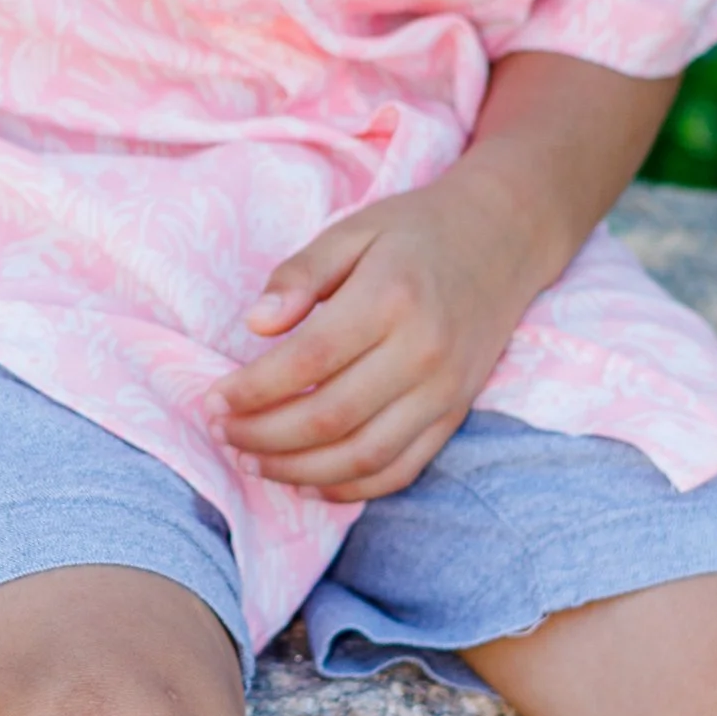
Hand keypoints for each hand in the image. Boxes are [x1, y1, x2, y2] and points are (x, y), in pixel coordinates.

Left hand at [213, 165, 536, 504]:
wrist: (504, 239)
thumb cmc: (415, 232)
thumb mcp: (353, 229)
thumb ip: (301, 274)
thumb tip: (256, 325)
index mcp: (391, 298)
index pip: (308, 361)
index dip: (252, 390)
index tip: (212, 399)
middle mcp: (424, 352)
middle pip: (330, 417)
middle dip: (264, 435)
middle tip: (222, 433)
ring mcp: (446, 391)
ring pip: (362, 455)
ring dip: (298, 471)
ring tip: (252, 460)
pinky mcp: (456, 414)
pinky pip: (400, 470)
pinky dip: (350, 486)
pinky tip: (307, 483)